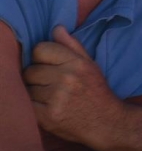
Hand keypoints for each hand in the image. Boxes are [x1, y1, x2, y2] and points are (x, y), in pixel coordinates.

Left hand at [25, 27, 121, 141]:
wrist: (106, 122)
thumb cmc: (96, 91)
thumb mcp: (90, 65)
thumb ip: (72, 46)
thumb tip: (56, 28)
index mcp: (77, 63)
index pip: (40, 49)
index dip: (42, 58)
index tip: (49, 66)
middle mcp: (66, 78)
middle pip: (30, 70)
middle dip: (37, 77)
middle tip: (50, 85)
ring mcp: (56, 98)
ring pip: (27, 88)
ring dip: (34, 92)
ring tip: (49, 97)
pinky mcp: (47, 116)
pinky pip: (27, 104)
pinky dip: (33, 106)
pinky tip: (46, 107)